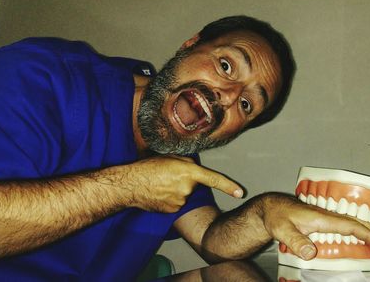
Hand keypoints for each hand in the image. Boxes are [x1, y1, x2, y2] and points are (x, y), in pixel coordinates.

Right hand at [106, 156, 242, 211]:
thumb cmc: (147, 168)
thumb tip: (194, 168)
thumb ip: (187, 163)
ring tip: (160, 183)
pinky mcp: (172, 210)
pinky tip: (158, 192)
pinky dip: (170, 198)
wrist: (130, 185)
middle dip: (185, 180)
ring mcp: (180, 201)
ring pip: (184, 194)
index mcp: (188, 171)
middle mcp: (187, 188)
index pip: (213, 178)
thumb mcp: (169, 158)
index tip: (239, 192)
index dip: (228, 186)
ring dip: (176, 189)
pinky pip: (176, 203)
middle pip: (194, 184)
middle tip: (168, 175)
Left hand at [260, 193, 369, 259]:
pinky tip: (361, 235)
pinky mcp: (322, 219)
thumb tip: (310, 253)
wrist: (269, 207)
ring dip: (369, 229)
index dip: (368, 234)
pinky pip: (345, 223)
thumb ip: (295, 241)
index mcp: (322, 217)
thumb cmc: (276, 217)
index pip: (351, 225)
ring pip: (353, 221)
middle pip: (357, 222)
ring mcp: (325, 216)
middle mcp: (327, 215)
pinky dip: (358, 228)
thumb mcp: (282, 230)